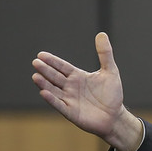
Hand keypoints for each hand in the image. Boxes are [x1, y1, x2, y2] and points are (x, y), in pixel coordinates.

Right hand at [32, 32, 141, 150]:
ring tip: (36, 76)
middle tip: (36, 62)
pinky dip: (52, 99)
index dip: (53, 61)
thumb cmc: (112, 95)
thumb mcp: (110, 72)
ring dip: (44, 84)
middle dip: (46, 70)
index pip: (62, 67)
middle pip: (55, 77)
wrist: (115, 116)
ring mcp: (69, 99)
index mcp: (78, 76)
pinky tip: (43, 93)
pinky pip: (59, 105)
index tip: (41, 54)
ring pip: (54, 90)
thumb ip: (105, 54)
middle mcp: (70, 87)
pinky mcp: (71, 112)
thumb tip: (102, 34)